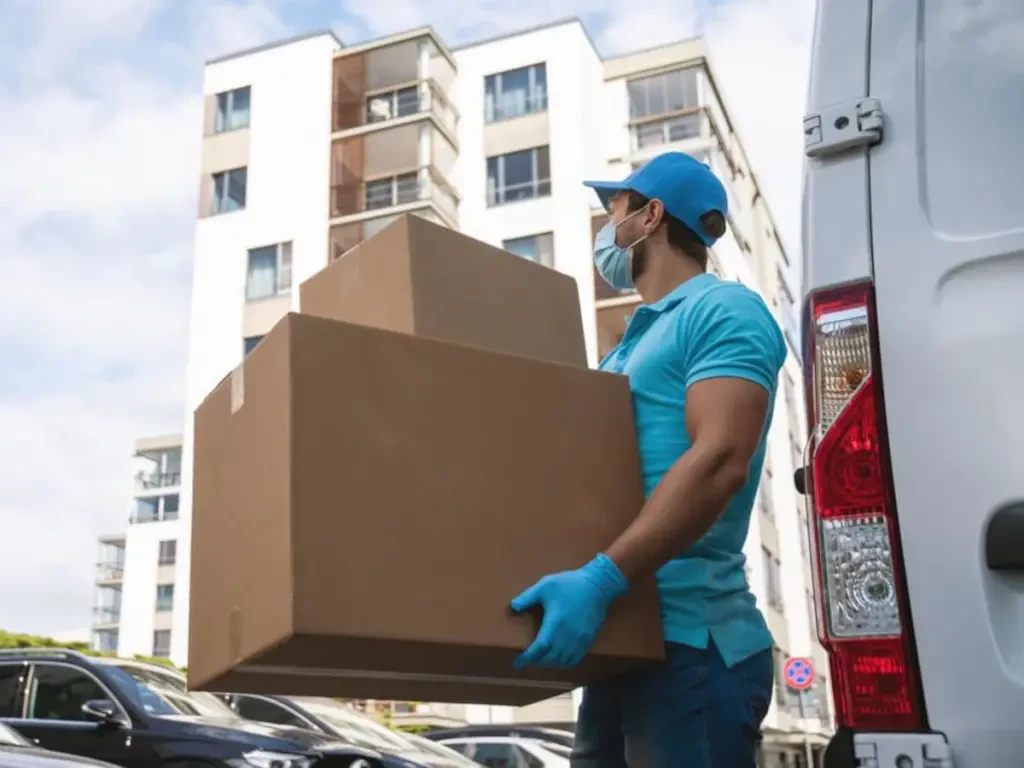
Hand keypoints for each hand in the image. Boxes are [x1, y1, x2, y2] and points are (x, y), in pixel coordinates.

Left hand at [510, 553, 627, 668]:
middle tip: (527, 660)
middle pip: (550, 658)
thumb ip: (527, 597)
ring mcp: (579, 640)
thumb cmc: (569, 584)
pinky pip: (575, 659)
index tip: (517, 661)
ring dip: (550, 663)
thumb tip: (512, 607)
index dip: (527, 658)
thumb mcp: (545, 585)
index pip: (539, 649)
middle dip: (537, 662)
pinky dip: (564, 663)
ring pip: (562, 661)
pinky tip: (558, 659)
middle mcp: (567, 636)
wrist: (597, 585)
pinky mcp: (588, 640)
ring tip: (541, 660)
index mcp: (555, 623)